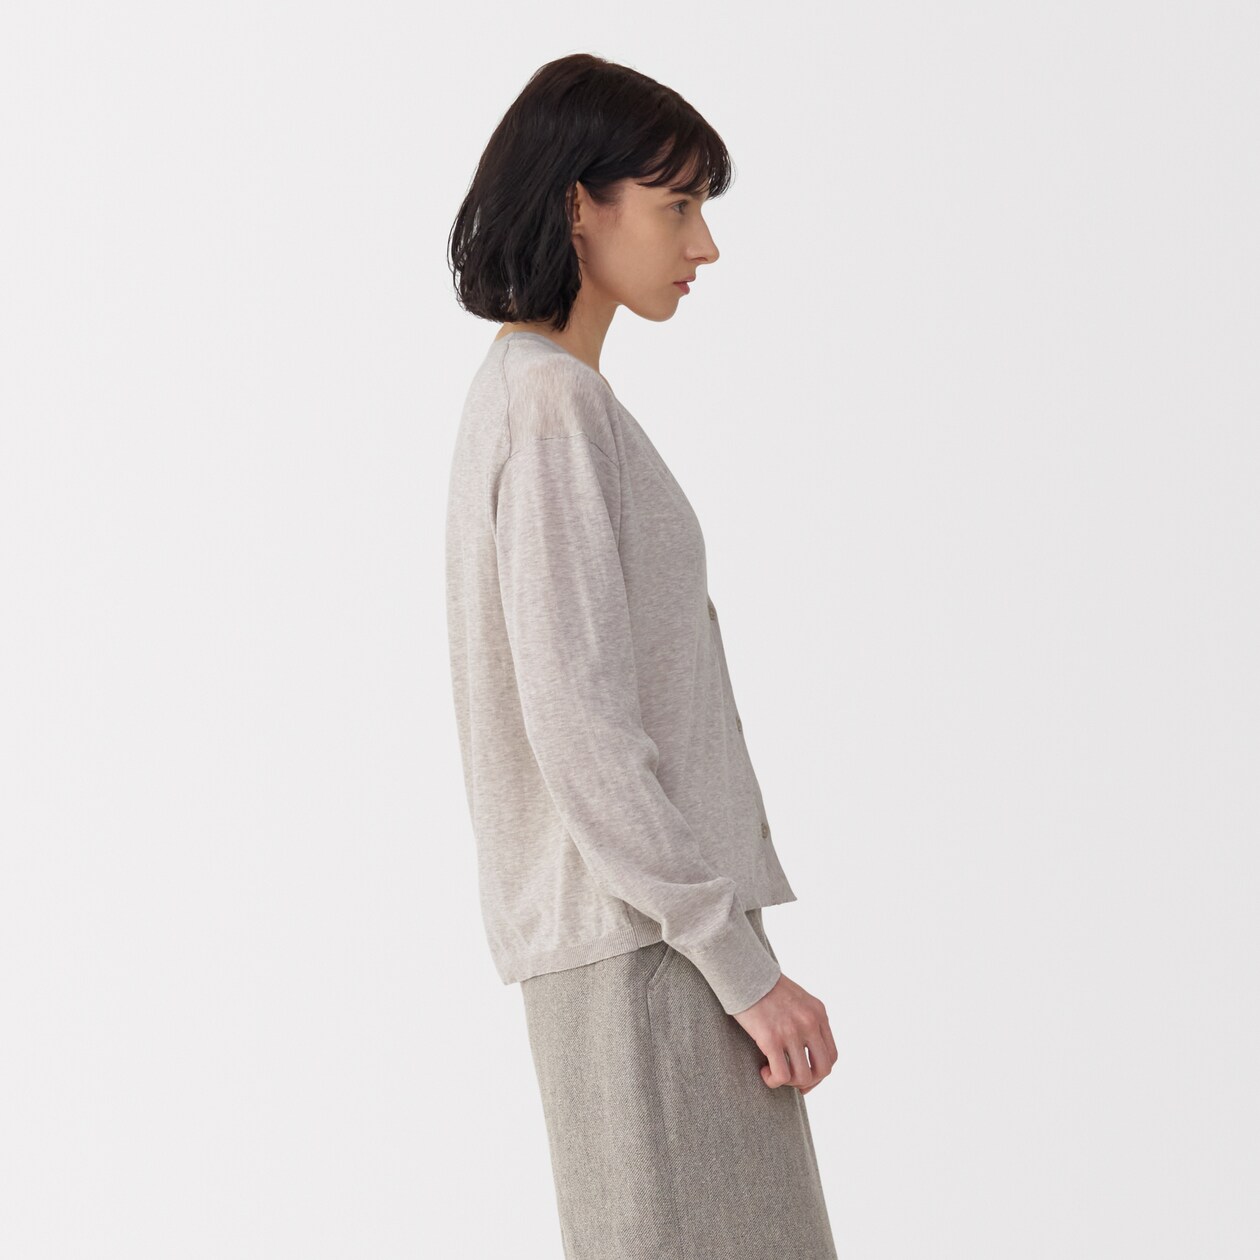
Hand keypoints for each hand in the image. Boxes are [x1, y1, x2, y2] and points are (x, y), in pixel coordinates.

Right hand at [731, 972, 836, 1093]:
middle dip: (809, 1082)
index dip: (819, 1072)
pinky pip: (781, 1075)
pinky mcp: (771, 1038)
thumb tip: (805, 1045)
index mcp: (818, 1013)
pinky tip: (763, 1071)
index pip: (831, 1055)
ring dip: (789, 1083)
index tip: (805, 1075)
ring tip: (773, 1073)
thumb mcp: (798, 998)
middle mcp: (809, 1023)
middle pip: (823, 1069)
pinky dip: (773, 1080)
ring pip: (803, 1076)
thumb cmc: (765, 986)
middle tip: (792, 1082)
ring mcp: (791, 1031)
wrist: (744, 971)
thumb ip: (806, 1018)